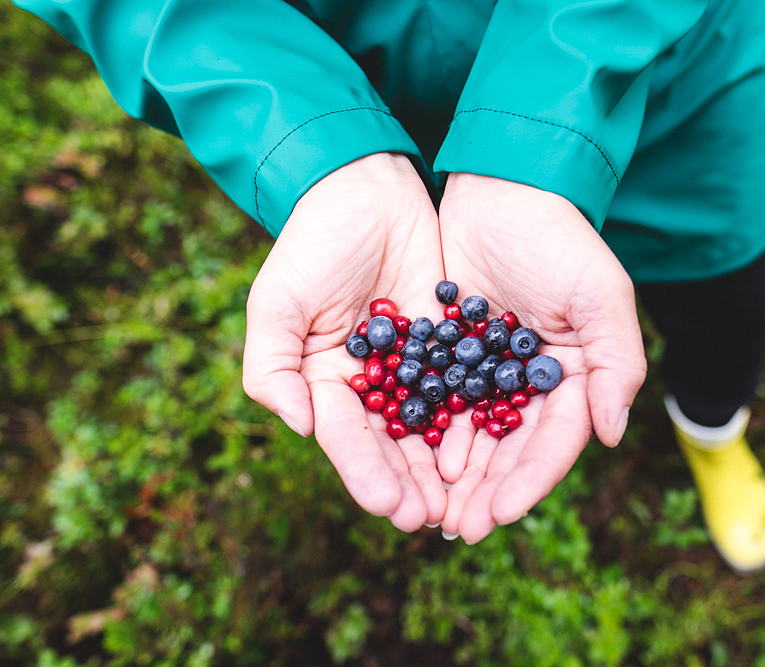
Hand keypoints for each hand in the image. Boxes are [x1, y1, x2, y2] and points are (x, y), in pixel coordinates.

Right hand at [242, 153, 446, 530]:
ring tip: (462, 502)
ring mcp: (411, 367)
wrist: (366, 189)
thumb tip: (298, 426)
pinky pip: (463, 388)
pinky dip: (475, 420)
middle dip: (409, 483)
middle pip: (391, 444)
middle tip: (432, 519)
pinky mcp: (447, 345)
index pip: (346, 438)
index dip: (366, 473)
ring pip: (430, 427)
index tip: (388, 505)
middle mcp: (369, 384)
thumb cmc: (312, 243)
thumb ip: (272, 367)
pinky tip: (492, 448)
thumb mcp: (278, 302)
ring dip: (443, 467)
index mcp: (324, 382)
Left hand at [436, 173, 646, 542]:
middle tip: (458, 528)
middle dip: (486, 492)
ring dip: (453, 475)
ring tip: (431, 508)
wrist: (505, 188)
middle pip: (510, 451)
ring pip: (471, 436)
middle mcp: (532, 383)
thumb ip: (616, 365)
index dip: (529, 481)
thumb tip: (611, 436)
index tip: (501, 514)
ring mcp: (489, 371)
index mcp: (575, 378)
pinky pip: (438, 401)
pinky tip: (408, 458)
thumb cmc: (561, 239)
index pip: (554, 442)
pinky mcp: (450, 354)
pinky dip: (426, 432)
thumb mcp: (601, 295)